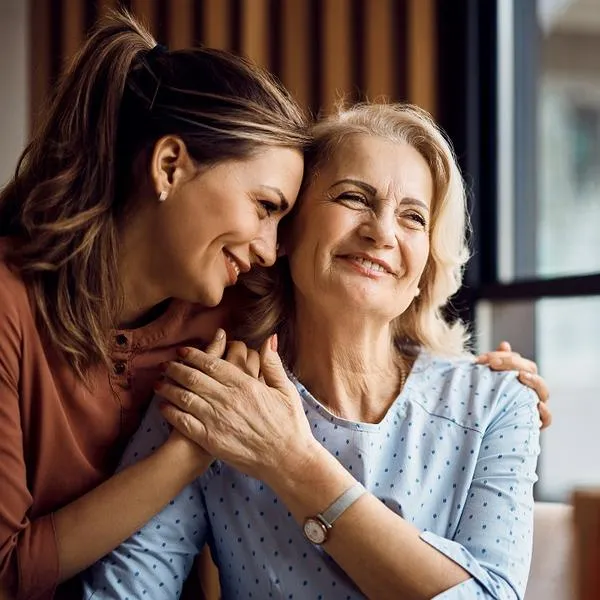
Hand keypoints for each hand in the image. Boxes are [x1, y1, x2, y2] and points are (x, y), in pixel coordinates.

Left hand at [156, 334, 315, 483]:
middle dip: (176, 368)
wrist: (287, 460)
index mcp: (245, 384)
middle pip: (193, 378)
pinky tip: (163, 407)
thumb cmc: (290, 425)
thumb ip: (273, 364)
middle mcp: (227, 399)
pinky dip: (171, 412)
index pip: (212, 364)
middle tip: (165, 364)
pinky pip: (184, 422)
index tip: (182, 351)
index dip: (194, 355)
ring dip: (168, 388)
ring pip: (185, 398)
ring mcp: (217, 420)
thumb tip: (269, 339)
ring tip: (159, 383)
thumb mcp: (286, 390)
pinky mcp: (211, 440)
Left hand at [475, 341, 550, 428]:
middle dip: (512, 363)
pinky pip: (547, 418)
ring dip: (534, 382)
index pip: (518, 361)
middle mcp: (529, 389)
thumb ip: (496, 363)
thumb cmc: (487, 402)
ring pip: (543, 391)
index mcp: (520, 377)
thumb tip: (505, 344)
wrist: (484, 432)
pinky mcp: (535, 423)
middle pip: (531, 370)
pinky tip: (537, 405)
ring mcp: (534, 405)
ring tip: (521, 376)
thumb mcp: (489, 382)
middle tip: (494, 364)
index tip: (481, 359)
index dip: (502, 356)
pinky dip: (544, 412)